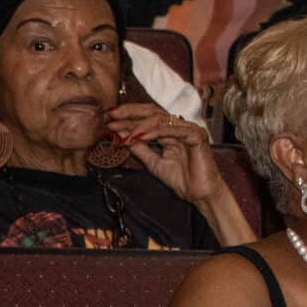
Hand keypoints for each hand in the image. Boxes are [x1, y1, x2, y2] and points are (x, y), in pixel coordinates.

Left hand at [106, 101, 223, 205]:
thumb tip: (121, 134)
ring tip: (123, 130)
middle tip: (112, 116)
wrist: (198, 194)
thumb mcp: (152, 162)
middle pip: (153, 111)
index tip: (108, 120)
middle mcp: (179, 126)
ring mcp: (189, 129)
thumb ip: (139, 148)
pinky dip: (156, 132)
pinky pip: (174, 130)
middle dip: (130, 112)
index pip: (147, 116)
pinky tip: (140, 136)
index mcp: (170, 131)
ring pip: (161, 119)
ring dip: (139, 125)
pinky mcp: (197, 136)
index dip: (127, 116)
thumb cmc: (181, 179)